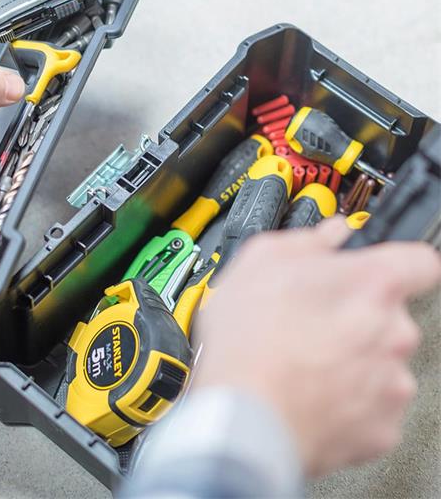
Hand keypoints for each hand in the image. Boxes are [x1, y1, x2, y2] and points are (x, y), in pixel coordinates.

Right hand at [193, 218, 440, 477]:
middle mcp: (394, 332)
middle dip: (357, 315)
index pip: (417, 261)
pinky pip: (371, 404)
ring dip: (352, 359)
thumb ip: (306, 241)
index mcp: (371, 283)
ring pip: (380, 361)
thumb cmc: (249, 341)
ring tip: (303, 360)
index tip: (374, 273)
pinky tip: (310, 391)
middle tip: (311, 321)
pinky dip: (347, 399)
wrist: (245, 415)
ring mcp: (392, 383)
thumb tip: (328, 235)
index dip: (394, 264)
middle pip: (390, 316)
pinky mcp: (383, 427)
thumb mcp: (260, 262)